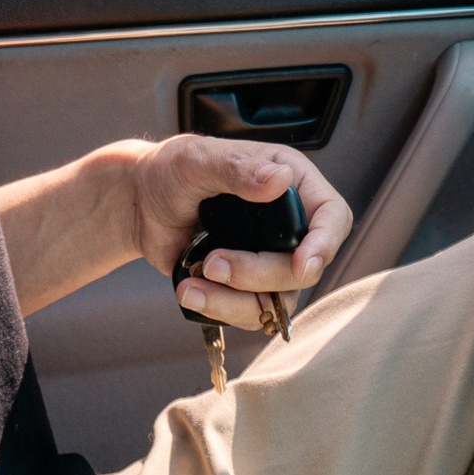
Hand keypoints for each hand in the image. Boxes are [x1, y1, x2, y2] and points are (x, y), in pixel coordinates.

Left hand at [127, 135, 351, 331]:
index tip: (302, 264)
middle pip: (305, 268)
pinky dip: (220, 309)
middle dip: (261, 274)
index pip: (332, 216)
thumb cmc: (172, 171)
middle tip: (215, 263)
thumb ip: (237, 168)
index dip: (324, 244)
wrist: (141, 204)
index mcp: (290, 182)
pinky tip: (189, 289)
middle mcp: (288, 223)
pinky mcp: (246, 286)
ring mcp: (268, 257)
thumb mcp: (198, 160)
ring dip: (236, 299)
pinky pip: (251, 314)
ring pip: (279, 300)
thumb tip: (279, 180)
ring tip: (195, 280)